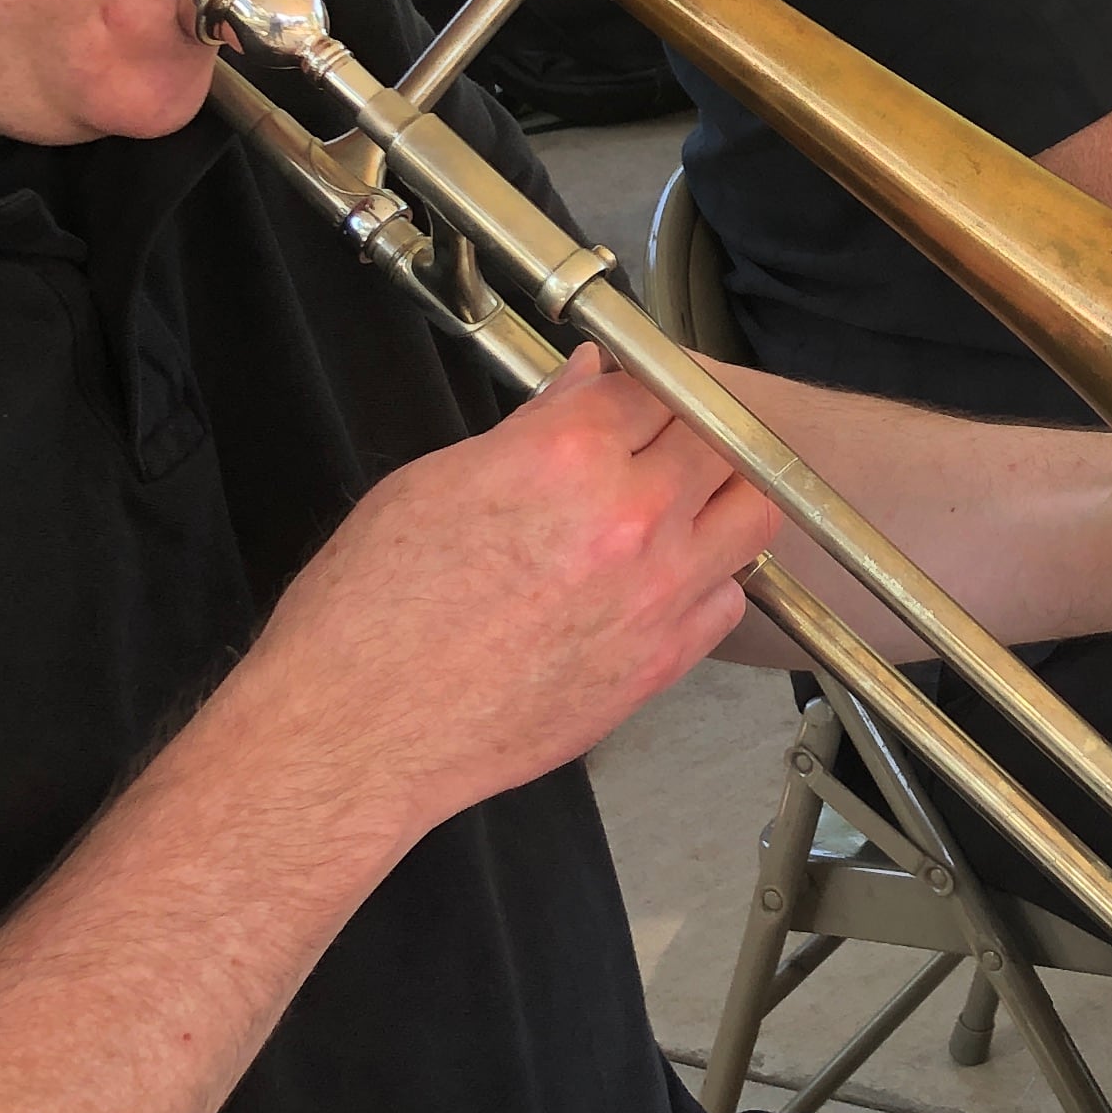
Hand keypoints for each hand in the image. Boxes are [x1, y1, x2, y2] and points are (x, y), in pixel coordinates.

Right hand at [234, 349, 778, 852]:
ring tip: (683, 500)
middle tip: (660, 439)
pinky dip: (711, 577)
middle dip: (690, 429)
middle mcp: (630, 519)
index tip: (634, 391)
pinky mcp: (662, 662)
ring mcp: (657, 595)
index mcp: (568, 457)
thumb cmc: (371, 615)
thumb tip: (582, 387)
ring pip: (752, 512)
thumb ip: (531, 429)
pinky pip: (729, 598)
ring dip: (724, 495)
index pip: (653, 384)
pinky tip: (668, 576)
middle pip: (718, 440)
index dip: (642, 383)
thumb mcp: (435, 482)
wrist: (360, 729)